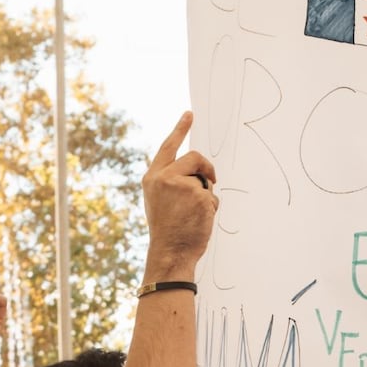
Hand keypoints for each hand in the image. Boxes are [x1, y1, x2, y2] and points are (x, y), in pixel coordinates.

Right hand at [141, 112, 218, 278]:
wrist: (170, 251)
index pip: (168, 147)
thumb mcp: (159, 199)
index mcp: (153, 177)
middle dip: (207, 167)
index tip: (190, 115)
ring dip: (206, 195)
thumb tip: (197, 172)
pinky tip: (199, 221)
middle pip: (194, 158)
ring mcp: (182, 185)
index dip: (180, 130)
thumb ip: (171, 181)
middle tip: (213, 179)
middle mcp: (165, 177)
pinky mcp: (199, 196)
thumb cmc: (167, 229)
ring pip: (205, 181)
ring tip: (193, 214)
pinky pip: (212, 197)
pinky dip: (211, 209)